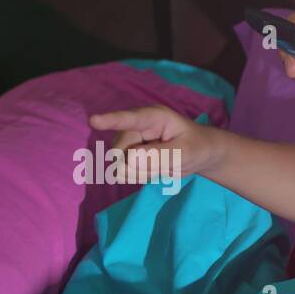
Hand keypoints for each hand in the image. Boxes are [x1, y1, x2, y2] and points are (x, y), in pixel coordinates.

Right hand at [88, 106, 221, 182]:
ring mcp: (130, 140)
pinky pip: (124, 171)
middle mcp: (136, 126)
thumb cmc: (197, 147)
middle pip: (119, 150)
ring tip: (162, 166)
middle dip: (137, 165)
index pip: (129, 119)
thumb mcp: (185, 153)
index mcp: (153, 117)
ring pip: (120, 163)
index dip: (111, 120)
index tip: (93, 120)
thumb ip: (159, 156)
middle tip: (163, 166)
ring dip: (140, 172)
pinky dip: (139, 176)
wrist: (201, 154)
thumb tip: (129, 160)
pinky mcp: (128, 153)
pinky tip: (154, 170)